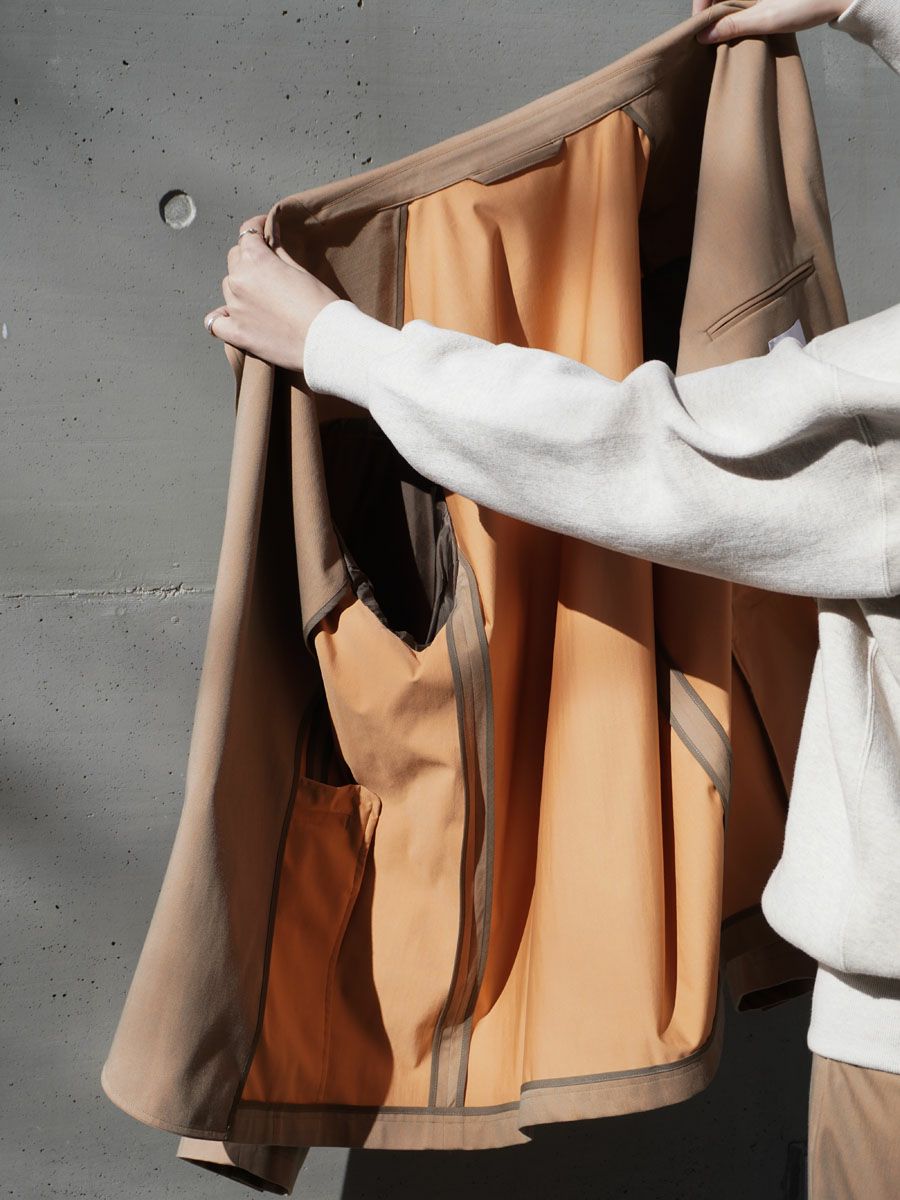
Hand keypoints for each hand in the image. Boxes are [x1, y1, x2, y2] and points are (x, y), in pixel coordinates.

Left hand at [203, 215, 339, 372]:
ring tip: (259, 297)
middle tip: (267, 267)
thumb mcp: (301, 271)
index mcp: (256, 260)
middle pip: (234, 258)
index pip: (248, 233)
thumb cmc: (321, 307)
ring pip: (228, 287)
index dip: (257, 228)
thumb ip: (279, 251)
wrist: (328, 342)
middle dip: (248, 258)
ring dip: (240, 287)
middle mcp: (239, 280)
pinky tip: (233, 318)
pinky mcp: (236, 333)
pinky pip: (215, 323)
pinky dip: (222, 319)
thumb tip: (271, 234)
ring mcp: (234, 308)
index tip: (264, 231)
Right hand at [693, 0, 849, 42]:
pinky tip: (736, 24)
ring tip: (719, 32)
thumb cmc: (809, 3)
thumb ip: (735, 25)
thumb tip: (704, 36)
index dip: (700, 4)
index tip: (698, 26)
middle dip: (710, 10)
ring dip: (722, 10)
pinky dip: (735, 8)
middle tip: (706, 33)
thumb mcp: (767, 18)